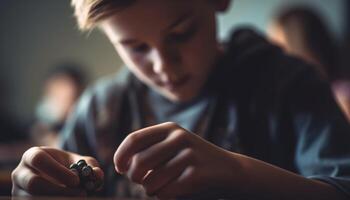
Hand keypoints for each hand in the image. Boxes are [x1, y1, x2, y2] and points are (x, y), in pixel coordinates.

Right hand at [11, 146, 103, 195]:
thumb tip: (98, 174)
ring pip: (34, 199)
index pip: (38, 160)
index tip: (76, 180)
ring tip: (80, 197)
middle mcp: (20, 173)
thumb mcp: (79, 162)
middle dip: (59, 191)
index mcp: (32, 155)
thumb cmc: (68, 167)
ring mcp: (18, 191)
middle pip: (33, 184)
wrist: (57, 179)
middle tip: (82, 194)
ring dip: (59, 199)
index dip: (57, 170)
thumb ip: (90, 165)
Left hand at [114, 122, 240, 198]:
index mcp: (170, 129)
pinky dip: (165, 196)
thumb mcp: (174, 146)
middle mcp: (179, 138)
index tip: (120, 168)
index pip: (134, 140)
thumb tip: (121, 164)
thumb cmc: (193, 161)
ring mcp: (189, 155)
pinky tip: (177, 191)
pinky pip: (166, 193)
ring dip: (151, 190)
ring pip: (150, 182)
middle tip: (142, 181)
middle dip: (134, 177)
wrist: (230, 171)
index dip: (121, 156)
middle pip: (138, 163)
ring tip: (163, 186)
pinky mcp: (196, 175)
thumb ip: (149, 150)